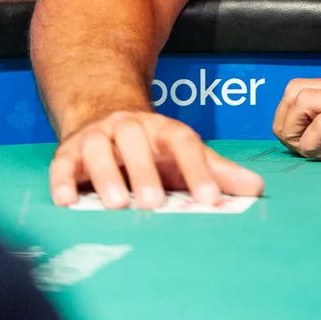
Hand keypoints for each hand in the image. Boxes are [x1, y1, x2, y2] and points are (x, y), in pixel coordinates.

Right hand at [50, 110, 263, 209]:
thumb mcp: (185, 154)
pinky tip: (66, 202)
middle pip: (138, 142)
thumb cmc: (153, 147)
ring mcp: (97, 137)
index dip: (199, 171)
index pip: (184, 144)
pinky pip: (62, 163)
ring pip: (100, 149)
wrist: (104, 113)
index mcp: (164, 130)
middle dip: (146, 172)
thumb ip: (217, 171)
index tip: (211, 200)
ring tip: (116, 206)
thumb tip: (258, 189)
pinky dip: (63, 181)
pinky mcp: (68, 152)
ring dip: (107, 175)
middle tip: (155, 205)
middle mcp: (130, 128)